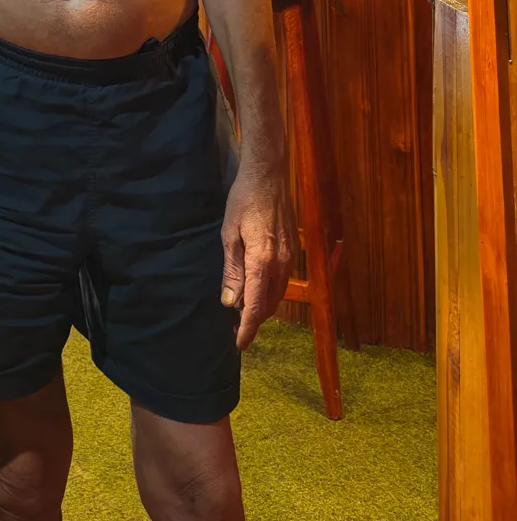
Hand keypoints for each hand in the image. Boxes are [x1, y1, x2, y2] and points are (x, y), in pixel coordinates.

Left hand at [220, 162, 295, 349]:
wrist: (268, 175)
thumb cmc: (243, 201)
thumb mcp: (229, 234)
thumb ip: (232, 270)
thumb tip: (230, 302)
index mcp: (262, 261)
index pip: (255, 305)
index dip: (247, 328)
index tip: (239, 344)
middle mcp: (280, 264)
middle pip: (269, 304)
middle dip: (253, 320)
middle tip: (235, 327)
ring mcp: (289, 257)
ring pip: (277, 295)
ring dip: (262, 306)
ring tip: (244, 311)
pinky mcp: (292, 250)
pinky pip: (282, 281)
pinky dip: (270, 291)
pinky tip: (257, 288)